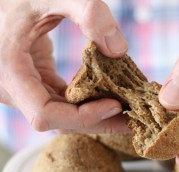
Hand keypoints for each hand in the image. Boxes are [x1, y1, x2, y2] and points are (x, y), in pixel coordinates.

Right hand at [0, 0, 128, 132]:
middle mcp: (16, 92)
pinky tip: (112, 98)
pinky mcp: (39, 89)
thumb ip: (84, 10)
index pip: (45, 114)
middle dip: (100, 121)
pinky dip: (90, 105)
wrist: (3, 7)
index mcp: (11, 74)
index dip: (81, 116)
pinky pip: (66, 106)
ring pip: (66, 118)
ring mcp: (28, 94)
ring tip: (129, 113)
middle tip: (134, 120)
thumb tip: (119, 48)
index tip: (115, 105)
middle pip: (62, 122)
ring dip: (99, 117)